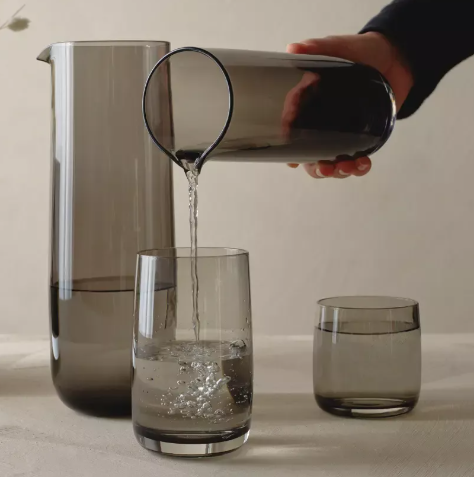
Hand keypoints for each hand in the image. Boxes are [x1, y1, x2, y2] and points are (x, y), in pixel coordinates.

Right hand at [287, 32, 413, 177]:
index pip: (292, 137)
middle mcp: (323, 127)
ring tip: (349, 166)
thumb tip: (293, 49)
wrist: (396, 57)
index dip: (289, 153)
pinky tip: (364, 164)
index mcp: (310, 110)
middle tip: (325, 168)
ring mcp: (343, 135)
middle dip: (316, 169)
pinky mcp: (363, 139)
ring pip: (333, 164)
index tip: (292, 161)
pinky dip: (359, 168)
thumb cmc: (362, 52)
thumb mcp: (339, 48)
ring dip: (338, 172)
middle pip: (311, 158)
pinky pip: (357, 161)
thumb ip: (318, 48)